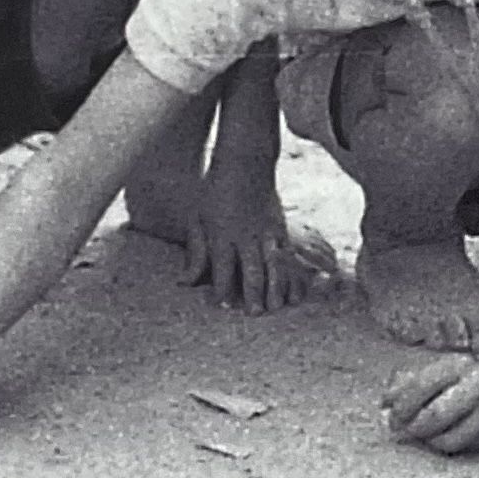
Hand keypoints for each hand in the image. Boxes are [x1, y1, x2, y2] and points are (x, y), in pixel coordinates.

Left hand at [178, 176, 331, 315]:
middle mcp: (245, 235)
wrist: (244, 162)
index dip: (222, 289)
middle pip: (251, 268)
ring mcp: (266, 230)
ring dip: (277, 286)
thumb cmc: (214, 191)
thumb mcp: (197, 219)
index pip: (221, 268)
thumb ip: (195, 253)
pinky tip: (294, 286)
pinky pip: (289, 254)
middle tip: (256, 315)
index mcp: (221, 234)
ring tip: (279, 306)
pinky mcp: (280, 226)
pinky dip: (292, 271)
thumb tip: (184, 283)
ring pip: (274, 262)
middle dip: (254, 293)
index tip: (223, 309)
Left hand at [379, 351, 478, 455]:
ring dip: (431, 441)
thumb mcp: (438, 370)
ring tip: (427, 434)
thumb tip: (384, 403)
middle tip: (406, 431)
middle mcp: (477, 385)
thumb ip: (407, 383)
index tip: (393, 418)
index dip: (401, 408)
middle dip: (414, 428)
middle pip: (434, 416)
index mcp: (457, 365)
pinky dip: (450, 445)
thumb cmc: (465, 378)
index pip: (420, 387)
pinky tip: (446, 436)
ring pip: (449, 439)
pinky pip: (466, 447)